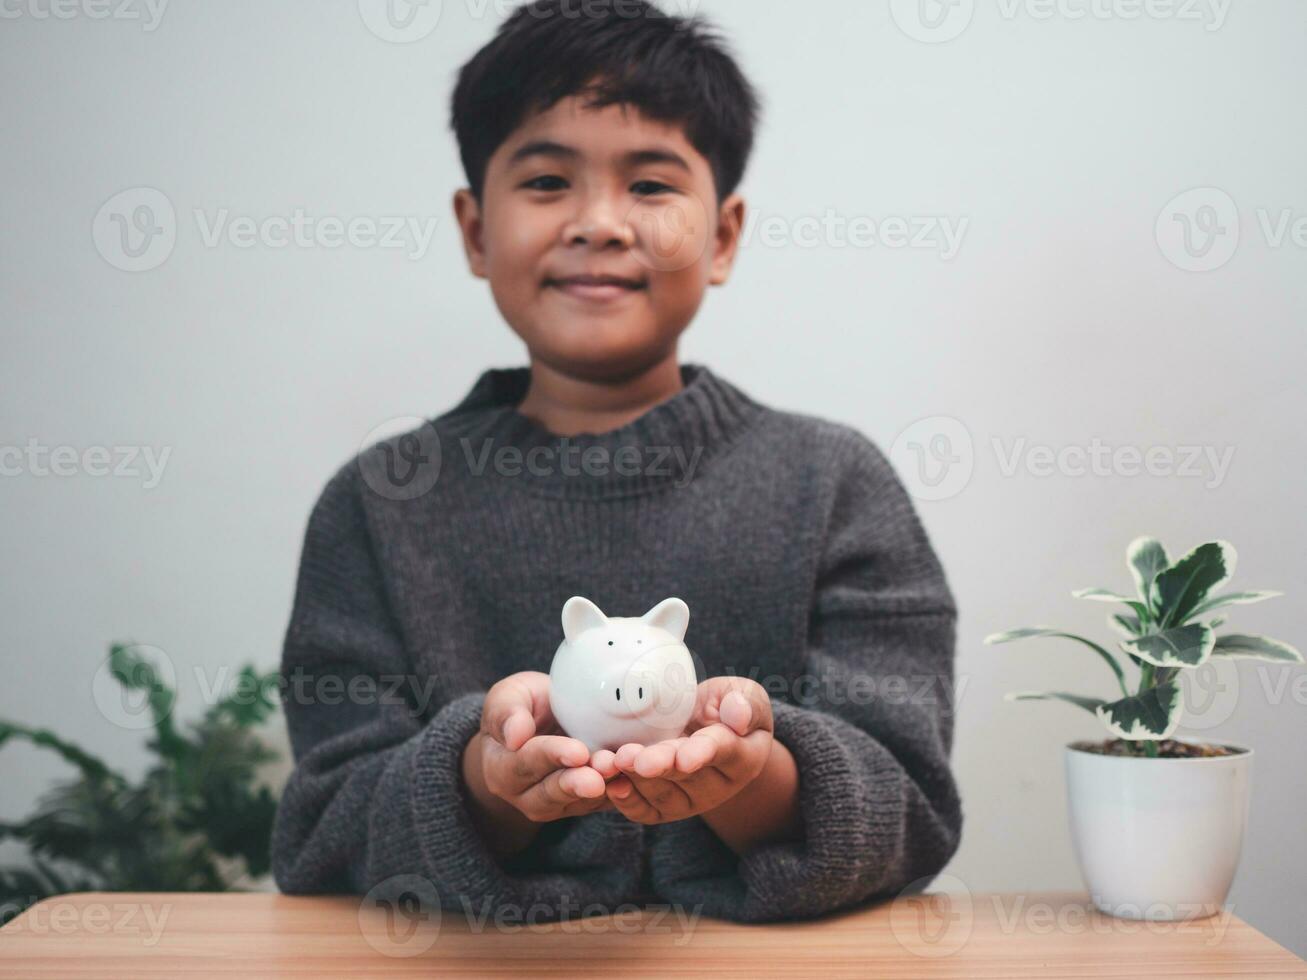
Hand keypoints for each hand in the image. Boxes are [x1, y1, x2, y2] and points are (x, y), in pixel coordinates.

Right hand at [463, 672, 612, 854]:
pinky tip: (632, 779)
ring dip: (598, 789)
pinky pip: (598, 804)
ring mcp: (553, 804)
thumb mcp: (508, 696)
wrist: (543, 724)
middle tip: (598, 777)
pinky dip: (616, 793)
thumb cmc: (524, 706)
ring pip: (575, 802)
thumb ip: (506, 712)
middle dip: (576, 783)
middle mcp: (524, 793)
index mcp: (500, 767)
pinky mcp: (581, 805)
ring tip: (617, 774)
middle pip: (550, 792)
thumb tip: (515, 735)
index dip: (552, 757)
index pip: (525, 763)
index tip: (577, 751)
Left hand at [589, 676, 773, 825]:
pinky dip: (627, 800)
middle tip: (634, 758)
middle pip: (685, 777)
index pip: (722, 752)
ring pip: (661, 794)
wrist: (705, 730)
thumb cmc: (726, 709)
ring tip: (613, 761)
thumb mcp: (745, 696)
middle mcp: (717, 785)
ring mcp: (689, 800)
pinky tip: (611, 785)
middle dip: (659, 766)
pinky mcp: (664, 808)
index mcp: (742, 756)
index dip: (702, 753)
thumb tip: (738, 715)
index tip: (685, 758)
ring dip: (635, 780)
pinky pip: (646, 811)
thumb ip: (746, 702)